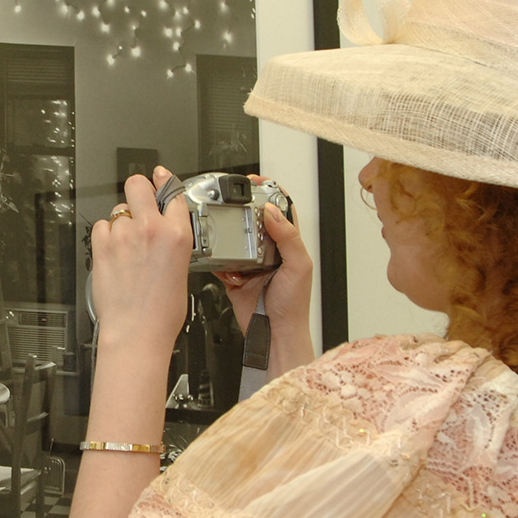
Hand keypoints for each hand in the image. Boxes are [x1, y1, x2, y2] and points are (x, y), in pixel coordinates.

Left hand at [89, 168, 193, 356]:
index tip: (160, 177)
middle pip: (138, 184)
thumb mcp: (181, 268)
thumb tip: (163, 224)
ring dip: (121, 223)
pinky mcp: (102, 245)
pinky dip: (106, 237)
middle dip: (138, 189)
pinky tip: (114, 254)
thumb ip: (172, 240)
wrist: (137, 332)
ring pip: (118, 210)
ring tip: (127, 248)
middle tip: (138, 201)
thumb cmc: (161, 311)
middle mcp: (151, 229)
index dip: (164, 183)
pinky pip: (101, 227)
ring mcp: (124, 235)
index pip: (172, 193)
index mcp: (178, 235)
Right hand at [217, 177, 312, 338]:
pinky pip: (220, 262)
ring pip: (233, 239)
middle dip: (241, 209)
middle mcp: (268, 250)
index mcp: (287, 243)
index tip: (255, 182)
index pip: (279, 208)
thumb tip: (272, 212)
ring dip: (227, 237)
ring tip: (225, 235)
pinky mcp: (233, 277)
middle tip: (230, 201)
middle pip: (252, 219)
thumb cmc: (294, 306)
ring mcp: (249, 263)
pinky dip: (218, 261)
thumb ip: (288, 237)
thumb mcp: (299, 266)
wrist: (276, 334)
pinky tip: (224, 266)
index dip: (269, 191)